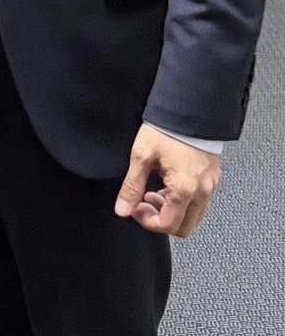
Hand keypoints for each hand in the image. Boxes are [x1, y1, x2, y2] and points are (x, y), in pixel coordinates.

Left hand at [114, 123, 221, 238]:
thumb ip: (132, 186)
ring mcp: (210, 185)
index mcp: (184, 189)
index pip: (168, 225)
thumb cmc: (168, 129)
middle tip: (146, 202)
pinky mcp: (213, 178)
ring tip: (156, 190)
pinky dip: (184, 201)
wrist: (191, 107)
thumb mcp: (142, 156)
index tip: (136, 208)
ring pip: (194, 216)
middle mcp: (202, 191)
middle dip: (162, 220)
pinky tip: (169, 183)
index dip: (148, 222)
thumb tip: (123, 209)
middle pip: (185, 227)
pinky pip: (200, 202)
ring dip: (174, 211)